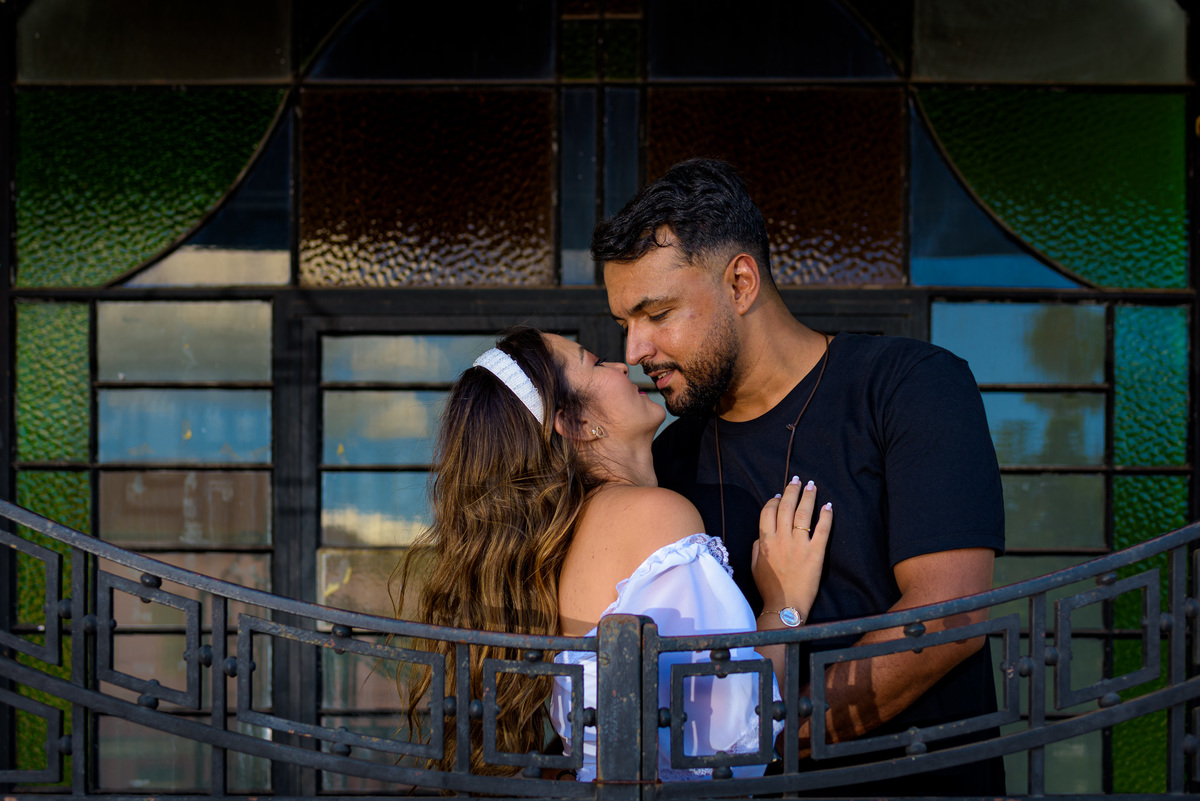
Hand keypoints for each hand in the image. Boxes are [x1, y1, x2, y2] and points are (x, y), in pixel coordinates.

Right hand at [752, 477, 831, 620]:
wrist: (785, 605)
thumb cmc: (769, 588)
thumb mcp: (754, 565)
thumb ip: (757, 547)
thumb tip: (761, 535)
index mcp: (765, 541)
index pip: (768, 512)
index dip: (774, 500)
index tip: (779, 495)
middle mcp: (781, 539)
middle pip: (786, 507)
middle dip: (792, 490)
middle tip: (797, 480)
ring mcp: (799, 545)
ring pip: (803, 514)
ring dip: (808, 497)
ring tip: (811, 486)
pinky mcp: (815, 553)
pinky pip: (822, 530)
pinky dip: (825, 516)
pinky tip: (827, 506)